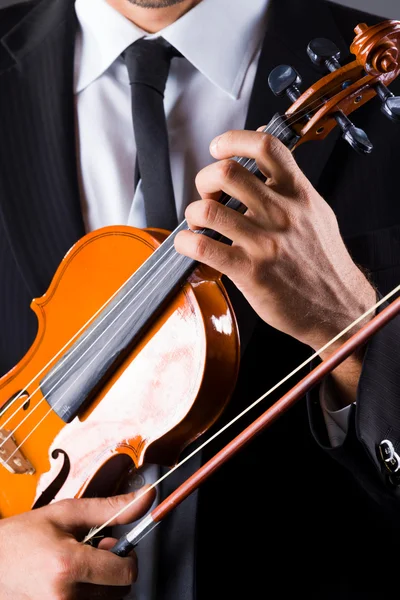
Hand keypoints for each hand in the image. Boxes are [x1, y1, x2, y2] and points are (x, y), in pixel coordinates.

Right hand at [0, 487, 154, 599]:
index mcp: (69, 566)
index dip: (126, 556)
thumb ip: (111, 508)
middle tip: (90, 552)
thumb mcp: (67, 513)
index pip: (126, 573)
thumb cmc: (22, 536)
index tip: (111, 545)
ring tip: (75, 567)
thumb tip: (147, 496)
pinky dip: (85, 594)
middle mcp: (64, 597)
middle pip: (118, 591)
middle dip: (112, 569)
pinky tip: (69, 581)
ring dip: (98, 584)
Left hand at [175, 130, 376, 403]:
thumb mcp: (317, 215)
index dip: (233, 140)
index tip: (219, 148)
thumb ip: (292, 188)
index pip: (265, 147)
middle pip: (227, 173)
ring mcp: (265, 242)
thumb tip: (266, 161)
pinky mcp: (250, 271)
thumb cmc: (325, 263)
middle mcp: (281, 213)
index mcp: (299, 195)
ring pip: (208, 210)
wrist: (339, 308)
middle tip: (207, 195)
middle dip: (205, 179)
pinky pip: (203, 247)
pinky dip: (185, 243)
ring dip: (193, 214)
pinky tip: (190, 246)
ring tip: (199, 224)